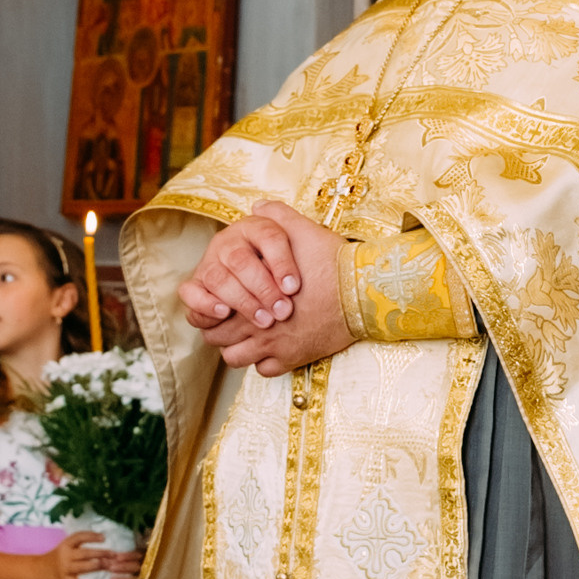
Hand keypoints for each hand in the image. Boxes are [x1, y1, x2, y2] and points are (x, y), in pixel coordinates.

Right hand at [55, 529, 140, 578]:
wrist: (35, 572)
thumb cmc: (53, 559)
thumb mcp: (62, 548)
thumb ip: (76, 546)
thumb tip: (98, 541)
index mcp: (65, 545)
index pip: (79, 536)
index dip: (92, 536)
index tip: (104, 537)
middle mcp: (65, 556)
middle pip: (86, 552)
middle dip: (102, 553)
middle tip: (115, 554)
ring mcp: (65, 569)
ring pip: (86, 567)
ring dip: (100, 566)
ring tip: (111, 566)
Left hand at [180, 200, 352, 370]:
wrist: (365, 293)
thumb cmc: (335, 262)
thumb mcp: (304, 231)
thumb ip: (277, 217)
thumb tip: (258, 207)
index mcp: (254, 296)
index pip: (213, 311)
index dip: (212, 307)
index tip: (222, 301)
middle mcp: (259, 325)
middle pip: (219, 338)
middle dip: (221, 329)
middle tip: (232, 318)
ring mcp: (276, 346)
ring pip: (236, 358)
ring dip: (239, 348)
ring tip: (249, 336)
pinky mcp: (295, 359)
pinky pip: (264, 371)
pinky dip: (263, 362)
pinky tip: (272, 347)